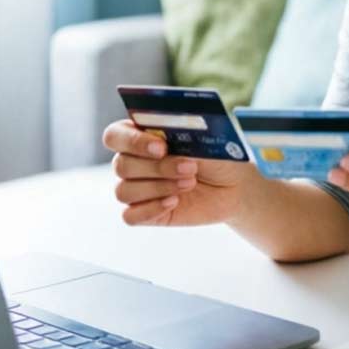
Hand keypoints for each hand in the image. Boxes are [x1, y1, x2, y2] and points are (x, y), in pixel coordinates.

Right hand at [102, 119, 258, 225]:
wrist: (233, 185)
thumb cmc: (215, 155)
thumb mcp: (204, 139)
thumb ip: (180, 132)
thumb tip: (164, 133)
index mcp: (139, 135)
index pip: (115, 136)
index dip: (132, 141)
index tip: (161, 147)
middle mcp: (132, 161)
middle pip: (121, 166)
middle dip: (158, 168)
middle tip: (190, 167)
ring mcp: (136, 188)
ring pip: (124, 191)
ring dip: (158, 188)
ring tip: (189, 183)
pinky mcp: (144, 213)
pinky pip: (130, 216)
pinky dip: (151, 209)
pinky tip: (174, 202)